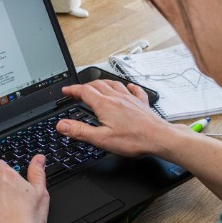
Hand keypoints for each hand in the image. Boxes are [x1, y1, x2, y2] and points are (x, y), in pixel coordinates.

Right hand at [59, 80, 173, 156]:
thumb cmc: (134, 139)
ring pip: (114, 84)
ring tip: (97, 85)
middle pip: (97, 85)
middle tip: (78, 90)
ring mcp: (130, 99)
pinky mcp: (141, 103)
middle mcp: (117, 98)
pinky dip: (128, 86)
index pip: (84, 91)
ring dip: (102, 83)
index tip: (66, 90)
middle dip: (85, 86)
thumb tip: (62, 125)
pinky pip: (134, 90)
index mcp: (105, 105)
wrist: (159, 137)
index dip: (72, 90)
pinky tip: (128, 87)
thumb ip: (80, 131)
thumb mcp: (101, 139)